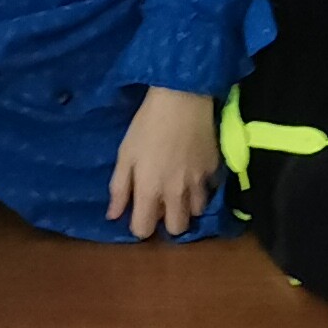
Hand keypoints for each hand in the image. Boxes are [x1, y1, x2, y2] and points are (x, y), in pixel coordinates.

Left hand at [108, 85, 220, 239]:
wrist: (183, 97)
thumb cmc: (147, 124)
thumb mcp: (125, 153)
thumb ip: (119, 187)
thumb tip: (113, 215)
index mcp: (149, 190)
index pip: (144, 230)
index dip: (139, 225)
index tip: (139, 212)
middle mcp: (175, 193)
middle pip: (176, 229)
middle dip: (168, 222)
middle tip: (163, 204)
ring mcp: (198, 183)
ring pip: (196, 212)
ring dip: (187, 205)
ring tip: (181, 188)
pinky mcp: (214, 169)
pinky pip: (210, 189)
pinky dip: (202, 186)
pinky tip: (195, 171)